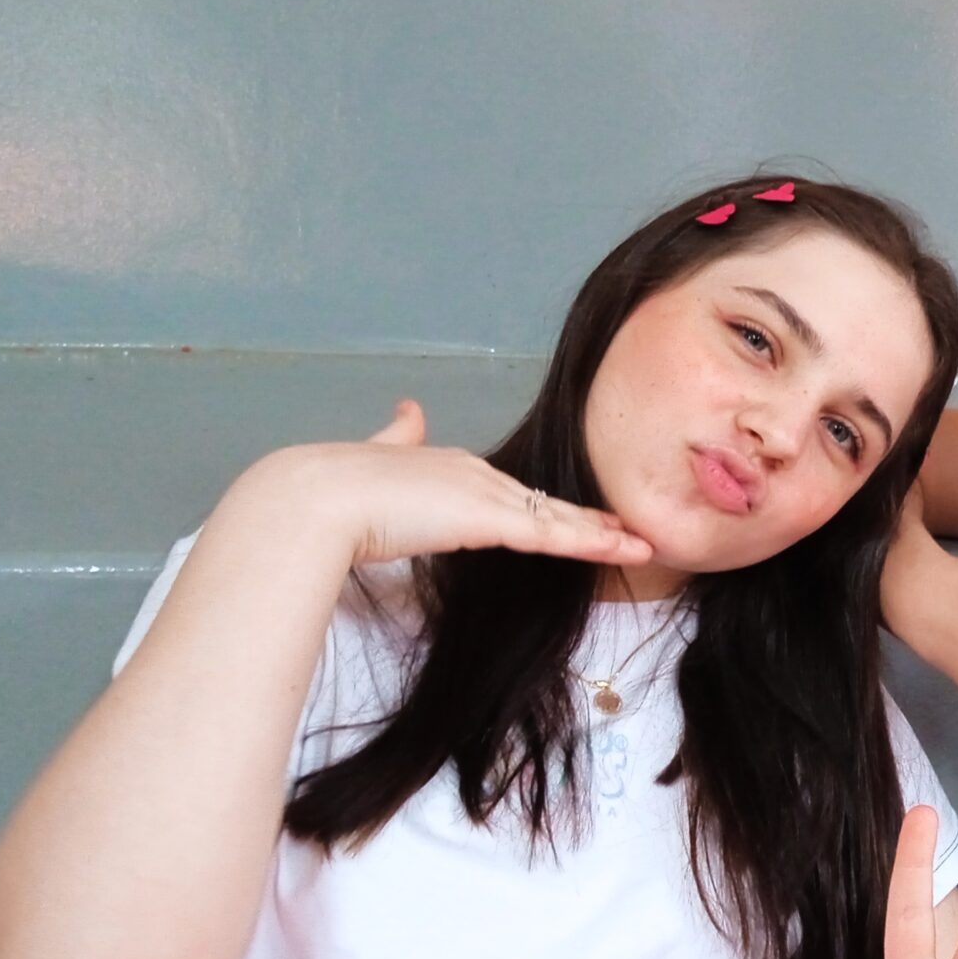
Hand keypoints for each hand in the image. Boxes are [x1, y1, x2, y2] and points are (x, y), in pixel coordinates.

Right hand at [237, 400, 652, 569]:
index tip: (573, 517)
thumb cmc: (331, 491)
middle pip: (543, 502)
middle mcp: (474, 473)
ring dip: (602, 534)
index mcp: (447, 464)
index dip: (545, 506)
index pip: (509, 491)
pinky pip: (555, 534)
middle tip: (626, 531)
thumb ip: (396, 438)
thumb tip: (409, 409)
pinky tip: (627, 548)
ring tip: (641, 545)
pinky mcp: (490, 518)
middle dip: (585, 519)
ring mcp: (484, 493)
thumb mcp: (372, 459)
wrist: (316, 497)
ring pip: (559, 518)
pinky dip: (594, 541)